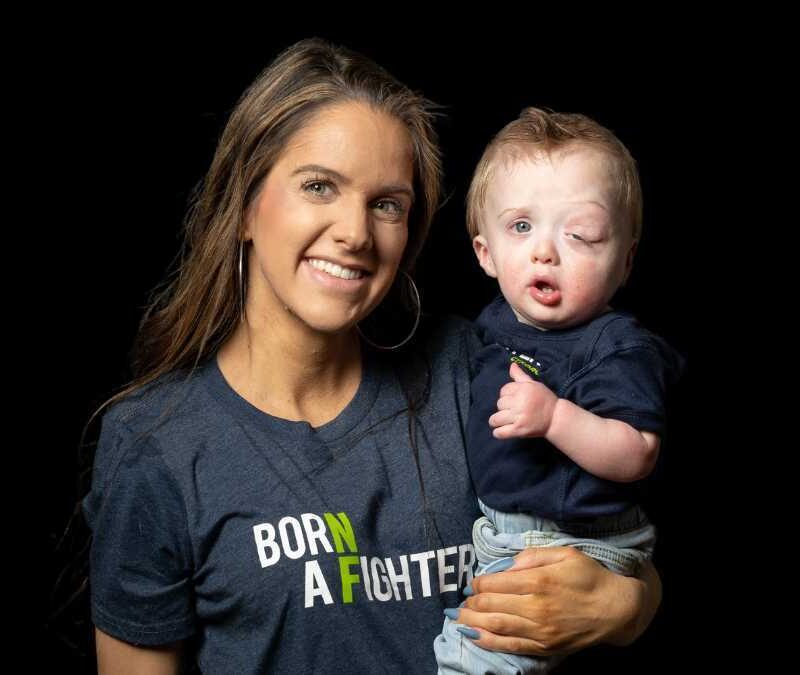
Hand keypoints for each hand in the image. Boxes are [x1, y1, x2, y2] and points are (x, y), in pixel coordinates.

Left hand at [452, 547, 645, 655]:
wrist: (616, 610)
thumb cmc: (590, 577)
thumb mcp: (565, 554)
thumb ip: (533, 555)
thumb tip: (507, 564)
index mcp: (539, 580)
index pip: (495, 583)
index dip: (479, 583)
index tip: (473, 583)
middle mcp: (536, 606)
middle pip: (491, 605)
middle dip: (471, 603)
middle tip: (462, 601)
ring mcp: (540, 630)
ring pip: (496, 626)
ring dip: (472, 622)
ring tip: (458, 619)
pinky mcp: (544, 646)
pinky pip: (511, 645)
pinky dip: (489, 642)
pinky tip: (474, 637)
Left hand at [489, 363, 557, 439]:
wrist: (556, 418)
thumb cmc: (545, 399)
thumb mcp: (534, 384)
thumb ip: (520, 375)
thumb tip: (512, 365)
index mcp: (523, 389)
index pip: (503, 391)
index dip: (506, 395)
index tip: (513, 400)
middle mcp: (520, 403)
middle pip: (499, 404)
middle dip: (504, 407)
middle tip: (512, 411)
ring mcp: (518, 417)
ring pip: (495, 419)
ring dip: (497, 421)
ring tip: (504, 421)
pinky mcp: (519, 430)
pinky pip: (500, 432)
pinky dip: (498, 433)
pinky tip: (502, 430)